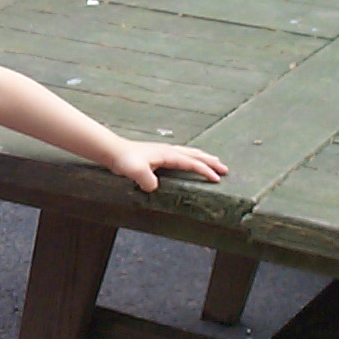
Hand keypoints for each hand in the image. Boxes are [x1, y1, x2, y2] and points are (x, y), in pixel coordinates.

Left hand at [109, 141, 227, 191]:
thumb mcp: (135, 172)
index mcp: (167, 155)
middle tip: (225, 169)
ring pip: (189, 153)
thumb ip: (147, 180)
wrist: (113, 151)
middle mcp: (168, 151)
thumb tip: (155, 187)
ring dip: (203, 158)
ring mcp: (164, 151)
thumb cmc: (124, 160)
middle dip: (211, 162)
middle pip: (195, 155)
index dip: (205, 171)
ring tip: (215, 161)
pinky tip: (190, 161)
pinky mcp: (158, 154)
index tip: (217, 178)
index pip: (191, 163)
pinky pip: (181, 155)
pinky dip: (192, 157)